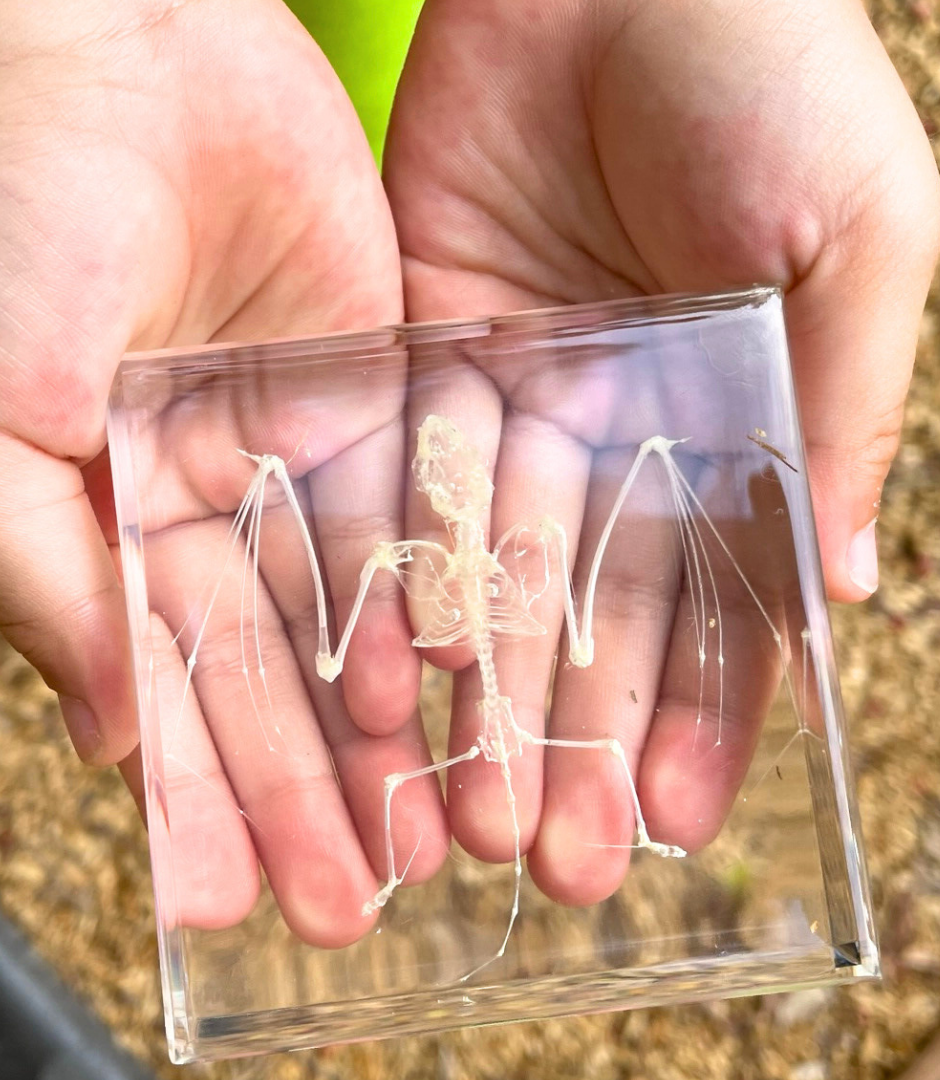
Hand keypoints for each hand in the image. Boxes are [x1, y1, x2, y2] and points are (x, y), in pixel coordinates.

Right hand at [0, 0, 407, 939]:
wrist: (99, 44)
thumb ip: (47, 587)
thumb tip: (112, 744)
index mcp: (108, 525)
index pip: (170, 687)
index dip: (210, 792)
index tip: (249, 894)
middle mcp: (211, 500)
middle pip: (279, 669)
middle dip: (318, 785)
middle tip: (366, 896)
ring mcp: (299, 444)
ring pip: (360, 606)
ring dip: (395, 719)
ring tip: (440, 822)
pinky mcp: (379, 377)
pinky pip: (419, 500)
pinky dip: (444, 591)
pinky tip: (472, 683)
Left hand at [385, 0, 938, 897]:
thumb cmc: (771, 76)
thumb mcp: (856, 244)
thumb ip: (838, 419)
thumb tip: (839, 595)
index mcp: (732, 422)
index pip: (715, 602)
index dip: (695, 714)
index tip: (663, 819)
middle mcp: (620, 431)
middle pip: (591, 613)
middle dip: (573, 734)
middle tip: (544, 857)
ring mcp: (518, 398)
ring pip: (493, 572)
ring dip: (486, 691)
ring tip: (467, 809)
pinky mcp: (425, 353)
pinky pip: (412, 482)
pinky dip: (409, 577)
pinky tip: (407, 676)